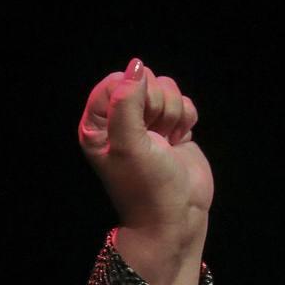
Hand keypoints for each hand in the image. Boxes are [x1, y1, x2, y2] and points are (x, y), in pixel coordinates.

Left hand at [78, 59, 210, 284]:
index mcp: (97, 125)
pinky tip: (180, 140)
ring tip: (167, 141)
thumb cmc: (145, 186)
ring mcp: (148, 124)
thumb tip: (135, 67)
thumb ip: (127, 103)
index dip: (134, 94)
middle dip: (157, 104)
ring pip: (167, 89)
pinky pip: (185, 102)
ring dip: (173, 112)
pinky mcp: (173, 128)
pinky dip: (187, 118)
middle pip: (144, 82)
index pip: (115, 82)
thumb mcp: (129, 144)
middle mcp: (120, 122)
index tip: (140, 122)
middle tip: (155, 135)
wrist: (176, 217)